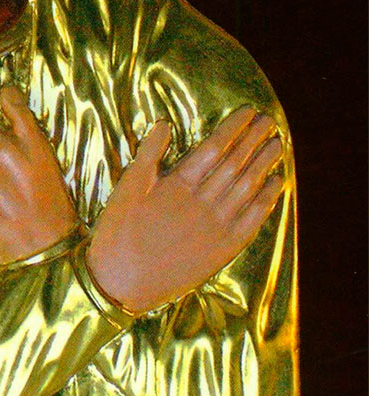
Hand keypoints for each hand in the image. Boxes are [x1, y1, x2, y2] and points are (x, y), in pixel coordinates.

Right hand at [86, 108, 283, 313]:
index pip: (214, 147)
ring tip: (276, 144)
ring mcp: (216, 227)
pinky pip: (252, 220)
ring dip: (264, 163)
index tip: (247, 112)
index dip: (234, 128)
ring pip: (248, 187)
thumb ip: (148, 155)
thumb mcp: (126, 189)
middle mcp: (202, 203)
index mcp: (177, 185)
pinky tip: (276, 184)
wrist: (121, 283)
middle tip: (267, 121)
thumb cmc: (118, 233)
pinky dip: (267, 200)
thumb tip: (164, 123)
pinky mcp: (223, 249)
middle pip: (236, 163)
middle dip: (254, 139)